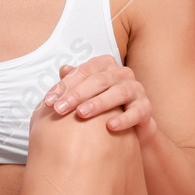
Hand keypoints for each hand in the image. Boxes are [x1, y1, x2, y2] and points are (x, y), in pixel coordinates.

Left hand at [41, 55, 156, 141]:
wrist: (131, 129)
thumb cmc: (104, 107)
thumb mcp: (87, 95)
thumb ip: (75, 82)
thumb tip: (63, 68)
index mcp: (106, 66)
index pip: (83, 72)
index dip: (64, 85)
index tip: (48, 101)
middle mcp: (122, 74)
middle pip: (98, 81)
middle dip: (76, 95)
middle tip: (59, 109)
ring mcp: (136, 89)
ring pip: (117, 93)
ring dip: (98, 103)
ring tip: (81, 114)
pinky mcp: (146, 108)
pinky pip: (136, 112)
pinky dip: (124, 119)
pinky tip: (110, 127)